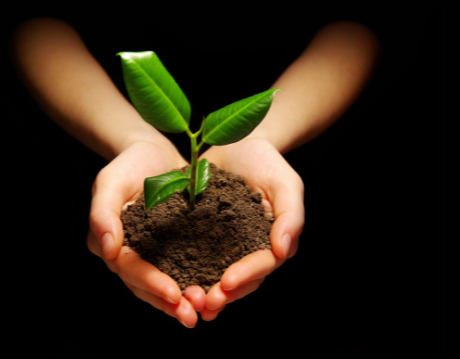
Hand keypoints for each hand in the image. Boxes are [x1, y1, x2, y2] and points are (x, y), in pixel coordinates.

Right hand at [87, 140, 201, 327]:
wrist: (156, 153)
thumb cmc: (130, 162)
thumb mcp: (111, 180)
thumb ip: (103, 212)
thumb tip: (108, 251)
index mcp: (108, 243)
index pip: (128, 270)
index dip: (151, 284)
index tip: (174, 293)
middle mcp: (126, 255)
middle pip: (145, 286)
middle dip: (168, 304)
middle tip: (191, 316)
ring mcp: (149, 255)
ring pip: (164, 286)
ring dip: (182, 303)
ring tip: (204, 313)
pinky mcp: (172, 250)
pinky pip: (182, 272)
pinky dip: (195, 284)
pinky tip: (214, 295)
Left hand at [197, 137, 304, 319]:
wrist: (235, 142)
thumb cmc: (266, 161)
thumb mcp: (286, 182)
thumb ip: (291, 216)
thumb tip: (283, 250)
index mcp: (272, 243)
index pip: (263, 265)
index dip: (246, 276)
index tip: (227, 282)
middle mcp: (248, 251)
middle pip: (239, 281)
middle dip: (223, 295)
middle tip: (204, 304)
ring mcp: (225, 248)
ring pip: (216, 278)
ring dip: (202, 293)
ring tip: (187, 302)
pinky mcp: (201, 240)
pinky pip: (193, 261)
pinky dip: (183, 275)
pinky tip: (169, 283)